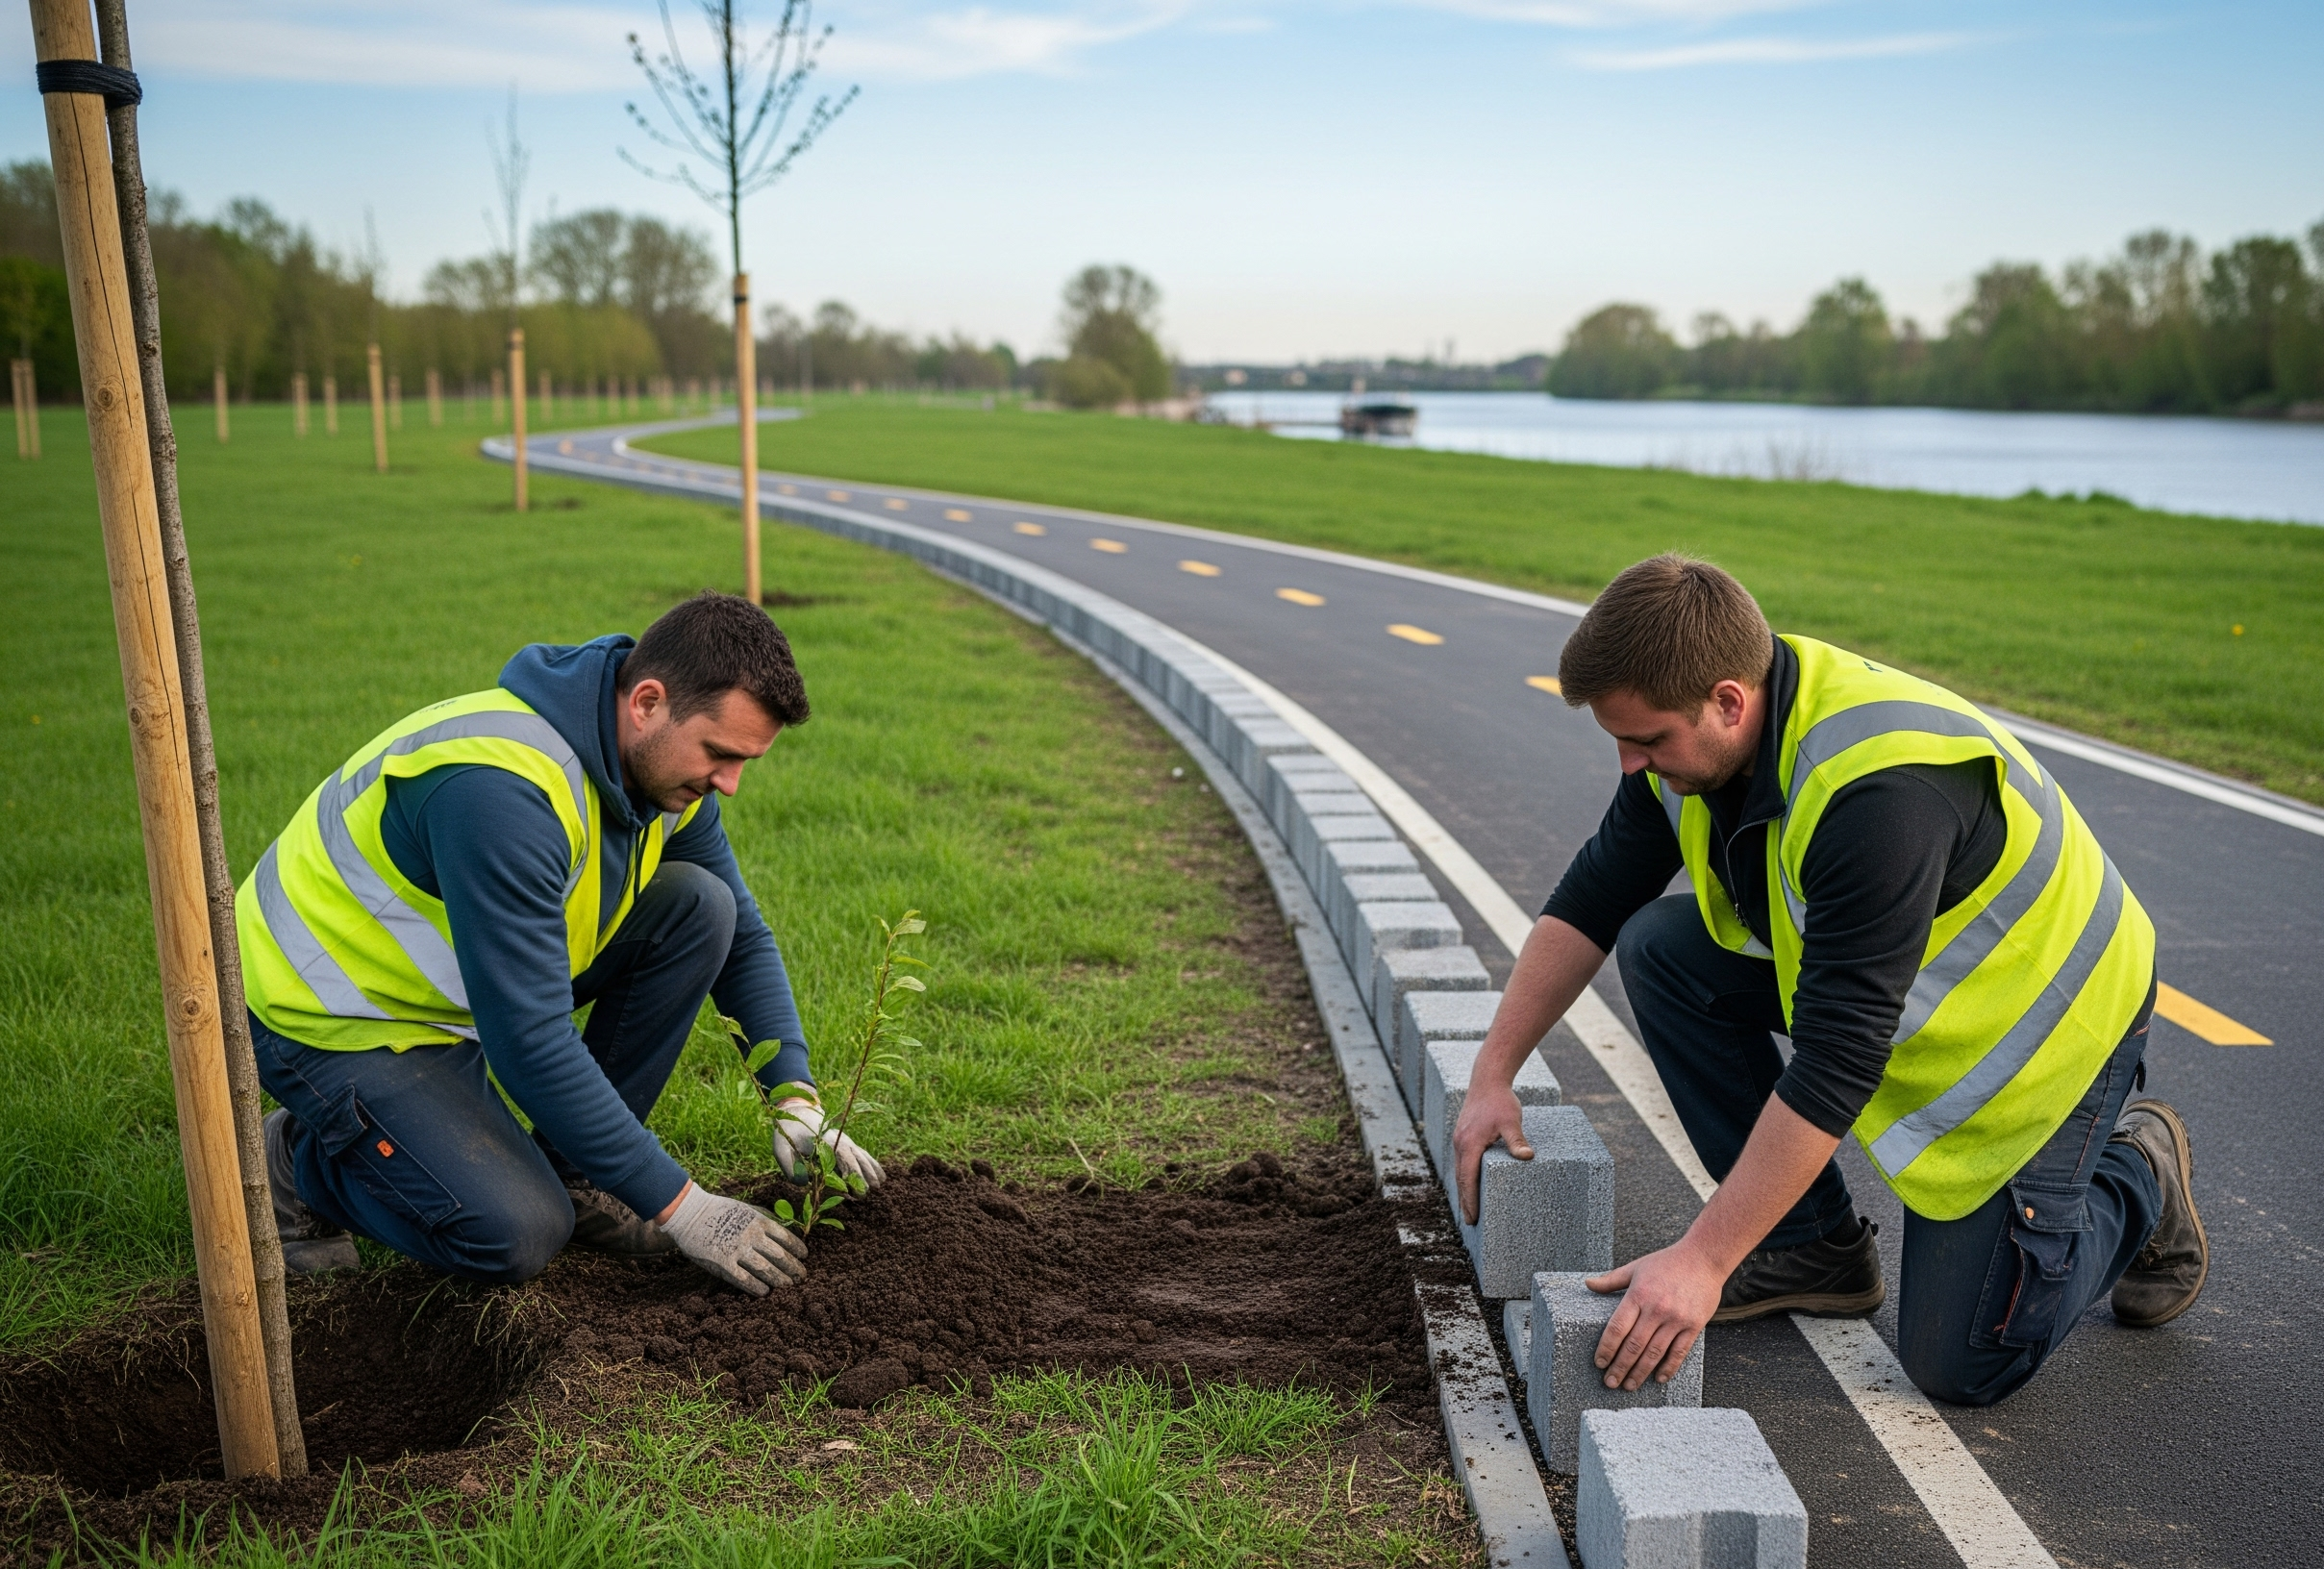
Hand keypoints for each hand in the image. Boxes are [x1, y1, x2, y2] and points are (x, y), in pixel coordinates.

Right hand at [659, 1181, 807, 1295]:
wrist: (690, 1213)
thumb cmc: (720, 1210)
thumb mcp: (747, 1208)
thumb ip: (764, 1218)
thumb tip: (784, 1228)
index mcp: (759, 1220)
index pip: (786, 1237)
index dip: (797, 1249)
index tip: (804, 1256)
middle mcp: (751, 1235)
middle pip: (779, 1256)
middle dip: (793, 1268)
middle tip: (801, 1277)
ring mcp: (737, 1250)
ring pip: (765, 1269)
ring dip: (779, 1279)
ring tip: (788, 1286)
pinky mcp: (723, 1263)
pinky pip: (744, 1279)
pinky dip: (756, 1287)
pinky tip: (764, 1291)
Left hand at [771, 1098, 885, 1187]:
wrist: (797, 1109)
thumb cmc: (788, 1131)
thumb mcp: (781, 1149)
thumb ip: (790, 1168)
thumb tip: (806, 1184)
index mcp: (825, 1141)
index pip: (843, 1156)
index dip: (851, 1172)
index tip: (856, 1188)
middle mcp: (839, 1140)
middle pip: (857, 1157)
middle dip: (864, 1175)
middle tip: (868, 1192)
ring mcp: (844, 1140)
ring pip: (862, 1155)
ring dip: (872, 1170)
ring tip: (880, 1185)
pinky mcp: (846, 1143)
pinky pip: (862, 1154)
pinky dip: (872, 1164)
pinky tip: (880, 1175)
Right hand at [1451, 1083, 1532, 1224]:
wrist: (1487, 1079)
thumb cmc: (1500, 1101)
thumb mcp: (1511, 1120)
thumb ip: (1517, 1140)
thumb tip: (1527, 1157)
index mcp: (1470, 1145)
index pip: (1467, 1180)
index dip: (1470, 1200)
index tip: (1472, 1218)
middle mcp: (1461, 1144)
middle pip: (1460, 1179)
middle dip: (1465, 1201)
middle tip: (1470, 1222)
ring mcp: (1460, 1140)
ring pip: (1460, 1170)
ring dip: (1464, 1190)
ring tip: (1470, 1208)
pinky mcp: (1463, 1135)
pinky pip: (1462, 1161)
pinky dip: (1465, 1176)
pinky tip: (1471, 1182)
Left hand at [1586, 1241, 1724, 1390]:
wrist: (1704, 1257)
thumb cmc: (1667, 1262)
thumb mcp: (1636, 1267)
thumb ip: (1612, 1280)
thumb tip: (1588, 1283)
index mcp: (1638, 1294)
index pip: (1617, 1328)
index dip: (1606, 1348)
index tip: (1599, 1363)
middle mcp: (1656, 1309)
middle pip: (1633, 1346)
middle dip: (1620, 1367)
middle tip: (1610, 1383)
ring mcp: (1676, 1318)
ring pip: (1654, 1353)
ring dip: (1640, 1372)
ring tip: (1629, 1386)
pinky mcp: (1693, 1325)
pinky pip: (1679, 1352)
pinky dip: (1668, 1368)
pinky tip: (1658, 1379)